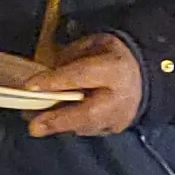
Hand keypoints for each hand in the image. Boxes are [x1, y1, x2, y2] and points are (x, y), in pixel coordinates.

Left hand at [23, 34, 144, 137]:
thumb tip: (48, 72)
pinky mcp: (114, 129)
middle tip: (34, 127)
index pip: (82, 75)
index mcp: (115, 68)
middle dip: (58, 120)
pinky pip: (88, 130)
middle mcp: (120, 97)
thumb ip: (72, 55)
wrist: (144, 76)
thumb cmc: (114, 56)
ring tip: (36, 123)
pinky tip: (53, 122)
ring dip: (59, 125)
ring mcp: (119, 118)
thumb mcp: (95, 44)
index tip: (30, 86)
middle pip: (87, 113)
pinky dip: (69, 126)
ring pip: (85, 126)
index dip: (55, 81)